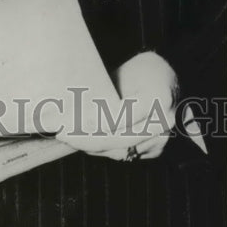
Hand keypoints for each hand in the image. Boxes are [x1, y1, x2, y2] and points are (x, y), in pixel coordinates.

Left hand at [58, 51, 177, 160]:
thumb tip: (69, 109)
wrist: (163, 78)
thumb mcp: (121, 76)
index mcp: (157, 96)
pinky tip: (85, 142)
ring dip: (92, 146)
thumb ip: (104, 95)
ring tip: (68, 138)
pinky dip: (104, 149)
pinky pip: (126, 154)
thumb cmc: (136, 72)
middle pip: (119, 138)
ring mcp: (162, 137)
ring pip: (120, 150)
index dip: (92, 123)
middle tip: (62, 134)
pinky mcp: (156, 148)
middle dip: (86, 139)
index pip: (119, 116)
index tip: (68, 123)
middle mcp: (164, 121)